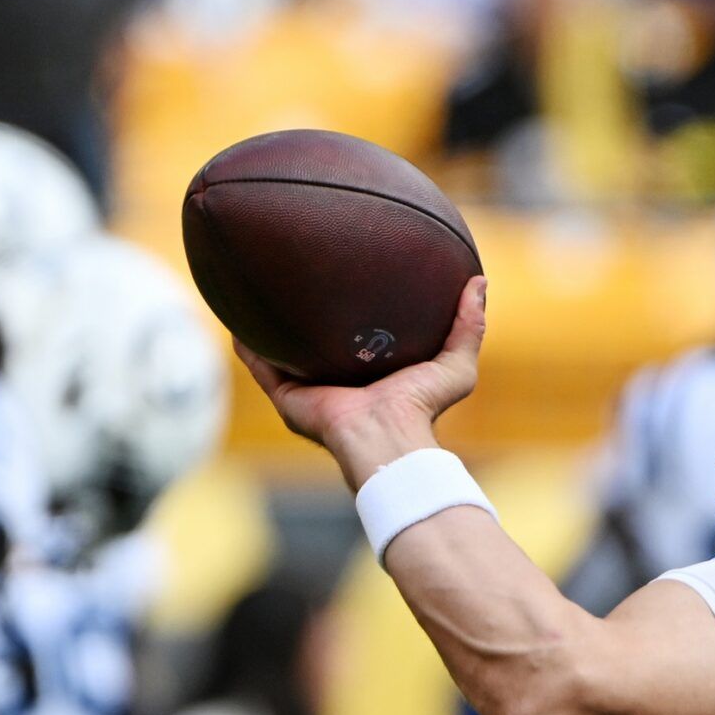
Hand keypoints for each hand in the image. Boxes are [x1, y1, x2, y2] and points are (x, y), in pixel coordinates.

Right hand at [236, 277, 487, 488]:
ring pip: (284, 352)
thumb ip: (469, 326)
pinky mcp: (287, 397)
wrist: (387, 436)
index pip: (363, 339)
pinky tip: (236, 320)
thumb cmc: (422, 407)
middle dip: (310, 318)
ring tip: (261, 293)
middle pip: (319, 344)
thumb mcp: (455, 365)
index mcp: (373, 373)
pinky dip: (247, 346)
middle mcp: (339, 380)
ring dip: (272, 328)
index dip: (358, 313)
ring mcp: (310, 388)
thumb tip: (478, 281)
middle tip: (304, 278)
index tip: (355, 280)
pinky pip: (260, 366)